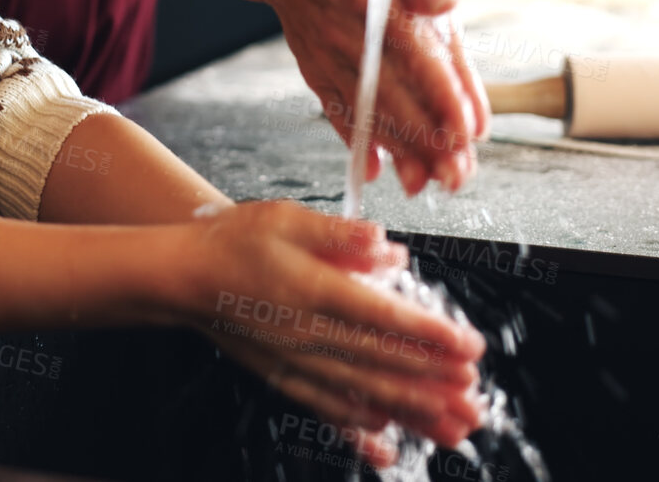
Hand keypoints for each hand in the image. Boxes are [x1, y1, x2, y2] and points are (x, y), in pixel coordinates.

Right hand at [172, 201, 486, 464]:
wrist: (183, 276)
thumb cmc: (235, 240)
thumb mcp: (287, 218)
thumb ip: (341, 235)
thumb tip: (391, 251)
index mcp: (313, 290)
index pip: (384, 318)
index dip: (430, 335)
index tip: (469, 347)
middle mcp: (306, 333)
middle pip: (381, 362)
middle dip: (434, 381)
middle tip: (475, 395)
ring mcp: (293, 360)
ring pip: (360, 392)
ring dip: (409, 410)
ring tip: (449, 426)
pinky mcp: (281, 375)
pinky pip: (324, 408)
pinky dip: (356, 426)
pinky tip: (383, 439)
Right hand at [240, 0, 489, 194]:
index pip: (413, 50)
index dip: (442, 92)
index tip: (468, 130)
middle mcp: (346, 32)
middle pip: (392, 94)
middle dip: (427, 140)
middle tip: (459, 177)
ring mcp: (327, 53)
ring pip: (366, 109)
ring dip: (398, 149)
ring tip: (427, 184)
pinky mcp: (315, 64)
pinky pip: (334, 107)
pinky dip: (354, 140)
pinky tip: (375, 169)